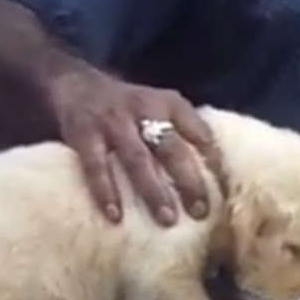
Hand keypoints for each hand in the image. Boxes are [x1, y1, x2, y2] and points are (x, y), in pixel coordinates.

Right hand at [48, 67, 222, 224]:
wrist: (73, 80)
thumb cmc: (127, 106)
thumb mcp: (159, 107)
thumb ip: (183, 131)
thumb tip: (215, 175)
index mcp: (168, 103)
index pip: (199, 130)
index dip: (213, 158)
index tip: (225, 189)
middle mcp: (143, 108)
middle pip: (172, 148)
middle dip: (188, 182)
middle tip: (201, 212)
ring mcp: (113, 121)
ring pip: (138, 159)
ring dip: (154, 191)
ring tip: (167, 219)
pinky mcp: (83, 132)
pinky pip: (96, 165)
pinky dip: (105, 191)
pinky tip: (115, 215)